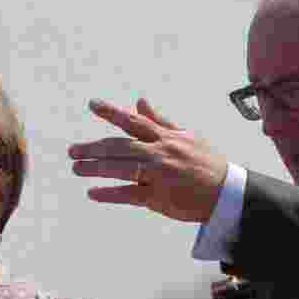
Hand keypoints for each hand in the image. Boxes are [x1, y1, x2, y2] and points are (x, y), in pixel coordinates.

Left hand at [69, 98, 227, 222]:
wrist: (226, 192)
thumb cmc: (206, 163)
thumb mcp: (186, 136)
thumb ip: (159, 120)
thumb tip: (139, 101)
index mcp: (166, 137)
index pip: (134, 121)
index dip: (111, 112)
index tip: (92, 104)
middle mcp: (160, 153)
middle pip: (119, 146)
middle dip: (93, 148)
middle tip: (72, 151)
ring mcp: (158, 175)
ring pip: (120, 168)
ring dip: (95, 168)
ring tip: (76, 168)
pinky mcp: (159, 197)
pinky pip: (128, 193)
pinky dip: (109, 193)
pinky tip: (92, 192)